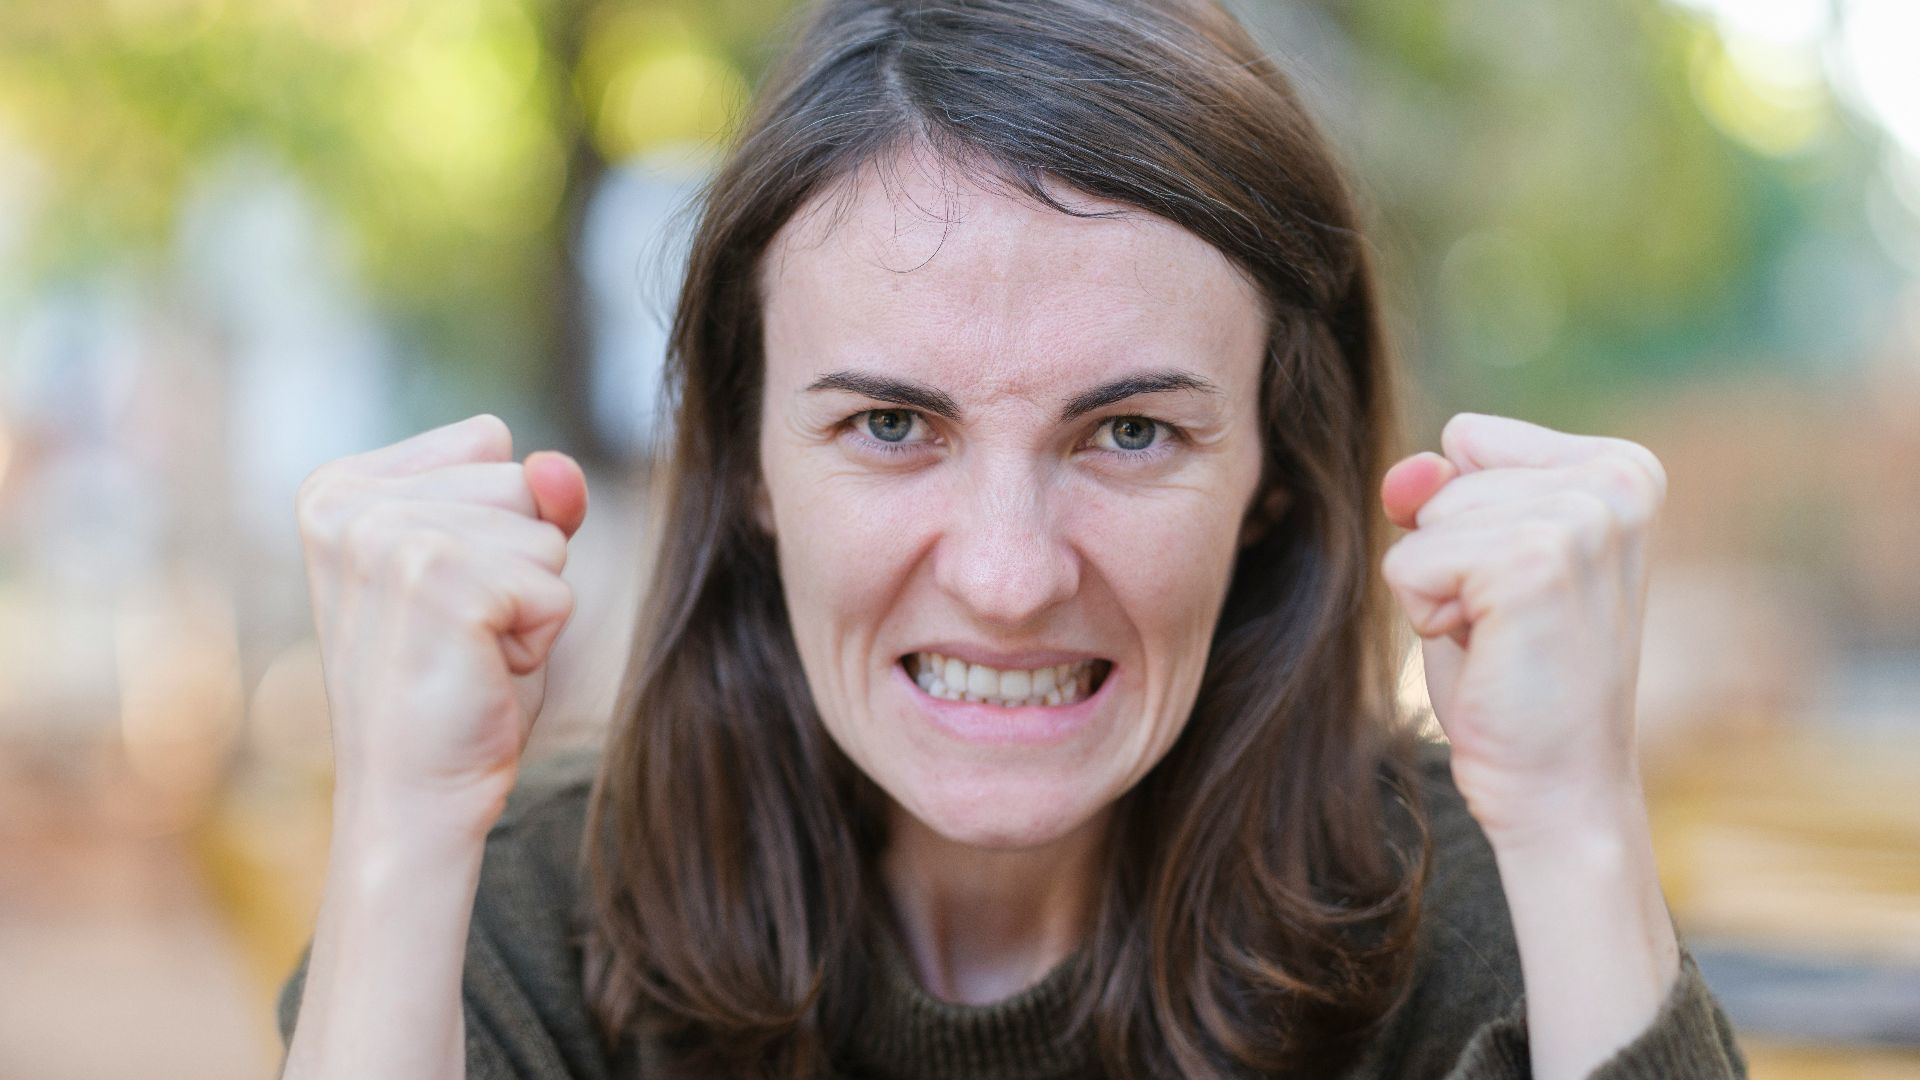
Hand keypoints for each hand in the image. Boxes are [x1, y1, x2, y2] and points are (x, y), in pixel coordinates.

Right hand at [295, 414, 587, 827]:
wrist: (414, 797)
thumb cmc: (454, 686)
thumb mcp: (497, 567)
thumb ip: (534, 498)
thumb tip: (558, 467)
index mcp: (340, 487)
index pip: (489, 444)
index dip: (500, 528)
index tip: (444, 595)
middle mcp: (348, 504)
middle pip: (520, 481)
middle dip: (519, 563)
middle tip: (460, 635)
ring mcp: (386, 539)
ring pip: (545, 532)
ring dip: (530, 603)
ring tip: (466, 652)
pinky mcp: (436, 582)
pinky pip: (556, 586)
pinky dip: (540, 638)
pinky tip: (482, 672)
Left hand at [1378, 412, 1667, 841]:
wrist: (1558, 787)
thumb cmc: (1516, 676)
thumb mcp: (1476, 557)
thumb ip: (1441, 492)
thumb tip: (1410, 471)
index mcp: (1622, 468)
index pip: (1469, 438)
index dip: (1463, 519)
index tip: (1517, 586)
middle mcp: (1617, 481)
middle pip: (1444, 476)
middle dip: (1449, 555)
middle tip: (1510, 626)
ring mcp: (1581, 519)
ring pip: (1424, 518)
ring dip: (1438, 588)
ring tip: (1502, 639)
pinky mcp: (1534, 562)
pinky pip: (1410, 560)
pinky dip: (1426, 615)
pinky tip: (1488, 654)